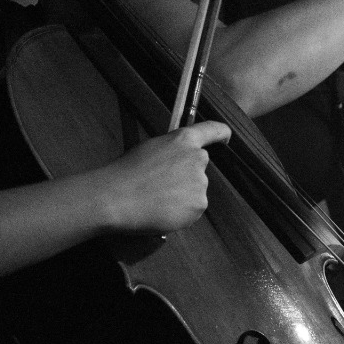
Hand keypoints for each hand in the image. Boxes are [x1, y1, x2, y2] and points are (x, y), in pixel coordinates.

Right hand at [98, 121, 231, 234]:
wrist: (116, 198)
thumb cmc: (126, 173)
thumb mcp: (151, 149)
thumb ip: (171, 151)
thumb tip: (176, 162)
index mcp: (183, 140)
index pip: (212, 130)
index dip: (222, 133)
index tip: (227, 138)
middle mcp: (197, 158)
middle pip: (199, 167)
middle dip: (186, 176)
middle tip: (163, 186)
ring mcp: (200, 183)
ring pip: (195, 190)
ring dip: (183, 195)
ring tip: (158, 199)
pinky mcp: (199, 205)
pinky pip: (193, 209)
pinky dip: (181, 212)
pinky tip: (162, 210)